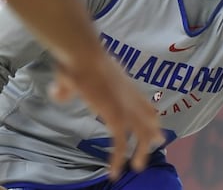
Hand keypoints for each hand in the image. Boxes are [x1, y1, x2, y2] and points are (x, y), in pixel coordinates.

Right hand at [50, 52, 164, 178]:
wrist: (86, 57)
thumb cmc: (79, 62)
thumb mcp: (75, 75)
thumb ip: (67, 87)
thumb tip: (58, 91)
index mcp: (126, 87)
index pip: (145, 103)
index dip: (151, 114)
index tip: (156, 123)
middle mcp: (131, 98)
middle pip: (149, 118)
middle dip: (153, 132)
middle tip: (158, 142)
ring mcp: (126, 108)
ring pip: (141, 134)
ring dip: (141, 151)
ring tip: (137, 166)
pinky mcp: (115, 117)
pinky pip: (120, 143)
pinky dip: (118, 158)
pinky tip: (114, 171)